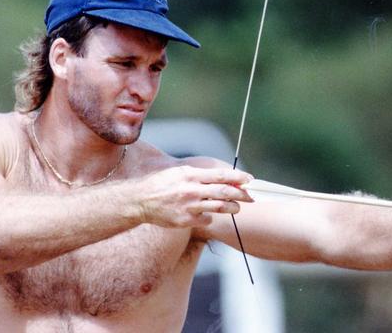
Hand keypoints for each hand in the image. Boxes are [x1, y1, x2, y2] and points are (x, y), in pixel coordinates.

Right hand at [135, 165, 253, 227]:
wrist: (139, 200)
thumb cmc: (161, 183)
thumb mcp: (179, 172)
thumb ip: (200, 174)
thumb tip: (222, 175)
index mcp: (191, 175)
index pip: (220, 175)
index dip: (238, 177)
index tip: (250, 179)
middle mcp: (191, 189)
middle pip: (224, 192)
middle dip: (242, 194)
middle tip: (252, 196)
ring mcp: (188, 206)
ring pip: (219, 207)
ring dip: (232, 207)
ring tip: (236, 207)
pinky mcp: (184, 220)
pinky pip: (205, 220)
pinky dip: (209, 218)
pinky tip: (208, 216)